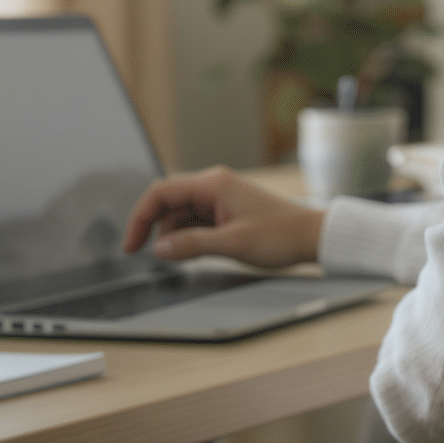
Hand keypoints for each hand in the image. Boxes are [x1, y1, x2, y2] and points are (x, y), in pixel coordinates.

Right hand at [123, 166, 323, 268]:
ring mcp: (221, 198)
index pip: (160, 193)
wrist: (312, 237)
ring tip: (183, 258)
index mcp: (212, 184)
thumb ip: (192, 245)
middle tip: (154, 257)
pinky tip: (193, 253)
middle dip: (157, 230)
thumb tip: (159, 249)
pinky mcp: (227, 212)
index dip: (140, 218)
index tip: (131, 246)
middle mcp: (214, 186)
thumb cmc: (280, 235)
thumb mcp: (233, 244)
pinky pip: (197, 222)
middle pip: (168, 204)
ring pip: (182, 215)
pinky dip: (190, 237)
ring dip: (175, 236)